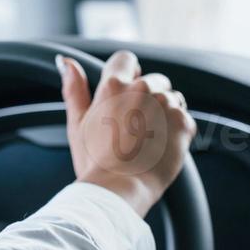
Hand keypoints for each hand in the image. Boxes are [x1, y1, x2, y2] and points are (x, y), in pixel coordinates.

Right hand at [59, 50, 196, 216]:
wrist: (120, 190)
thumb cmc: (96, 162)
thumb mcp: (77, 124)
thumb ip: (74, 89)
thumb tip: (66, 62)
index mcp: (113, 86)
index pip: (125, 59)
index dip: (126, 74)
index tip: (124, 96)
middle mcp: (141, 88)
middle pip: (153, 79)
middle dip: (148, 97)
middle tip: (134, 127)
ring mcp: (165, 104)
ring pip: (171, 98)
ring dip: (164, 113)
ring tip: (148, 139)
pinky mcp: (183, 122)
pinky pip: (183, 118)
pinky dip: (176, 130)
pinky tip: (160, 147)